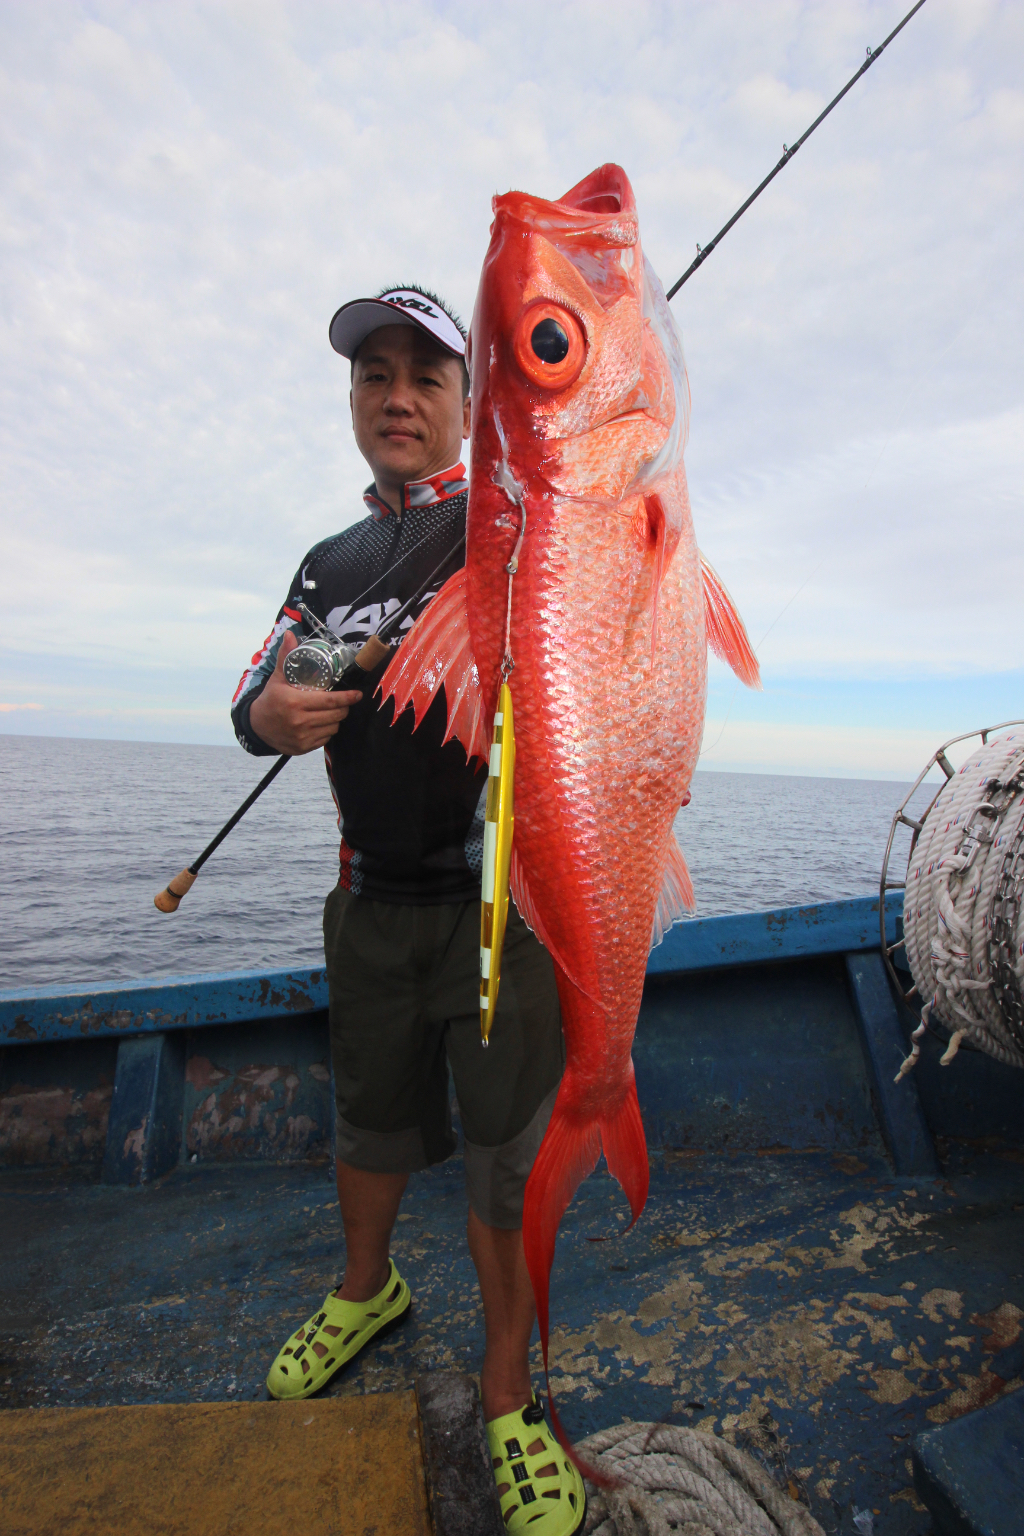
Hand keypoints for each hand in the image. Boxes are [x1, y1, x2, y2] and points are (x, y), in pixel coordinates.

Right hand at [249, 630, 362, 754]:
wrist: (256, 725)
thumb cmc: (270, 699)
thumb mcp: (278, 678)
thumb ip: (286, 656)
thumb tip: (290, 634)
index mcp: (295, 702)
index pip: (330, 701)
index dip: (347, 698)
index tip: (357, 694)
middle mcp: (299, 721)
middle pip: (336, 715)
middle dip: (344, 707)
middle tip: (344, 701)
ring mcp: (302, 736)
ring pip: (333, 727)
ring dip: (336, 719)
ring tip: (332, 711)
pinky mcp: (303, 747)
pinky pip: (325, 739)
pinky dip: (327, 730)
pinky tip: (322, 723)